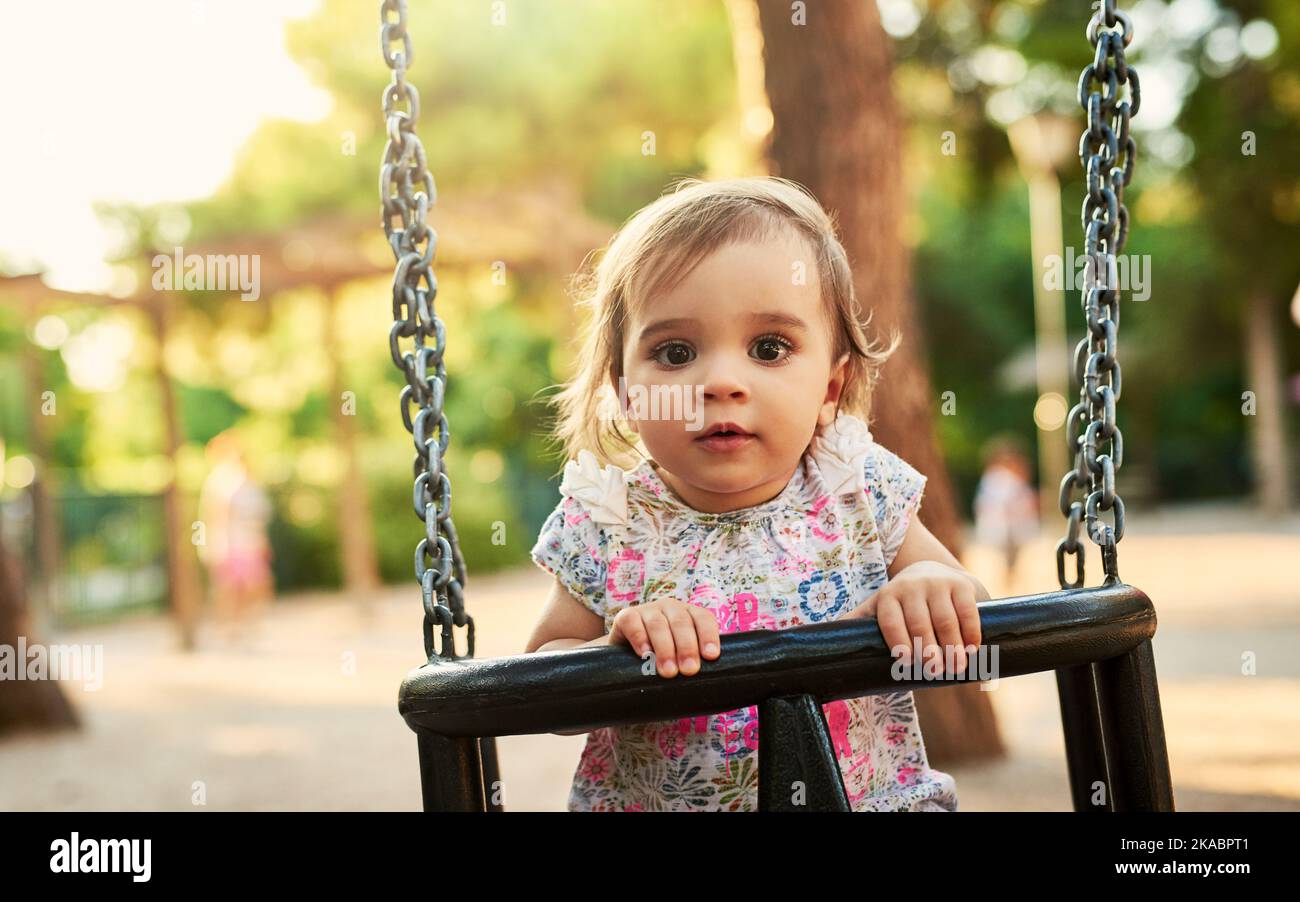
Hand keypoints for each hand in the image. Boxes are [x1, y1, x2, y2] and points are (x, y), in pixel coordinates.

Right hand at [608, 598, 720, 677]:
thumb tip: (706, 687)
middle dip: (687, 647)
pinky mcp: (625, 616)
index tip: (711, 656)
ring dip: (665, 648)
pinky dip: (639, 638)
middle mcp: (670, 608)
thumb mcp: (680, 660)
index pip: (703, 619)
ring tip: (668, 671)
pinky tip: (645, 654)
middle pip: (681, 623)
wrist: (626, 659)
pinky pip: (633, 623)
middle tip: (689, 670)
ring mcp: (648, 610)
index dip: (708, 636)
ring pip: (658, 624)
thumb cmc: (661, 662)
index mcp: (689, 615)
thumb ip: (692, 665)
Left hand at [840, 561, 981, 673]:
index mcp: (887, 597)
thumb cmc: (900, 602)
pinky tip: (972, 650)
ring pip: (945, 620)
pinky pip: (967, 612)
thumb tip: (819, 641)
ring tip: (956, 667)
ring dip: (952, 647)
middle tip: (936, 672)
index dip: (898, 643)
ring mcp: (938, 584)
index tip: (906, 664)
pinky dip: (971, 633)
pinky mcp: (961, 585)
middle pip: (920, 624)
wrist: (932, 572)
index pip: (890, 622)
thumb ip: (855, 624)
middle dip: (928, 651)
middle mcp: (911, 587)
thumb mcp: (876, 608)